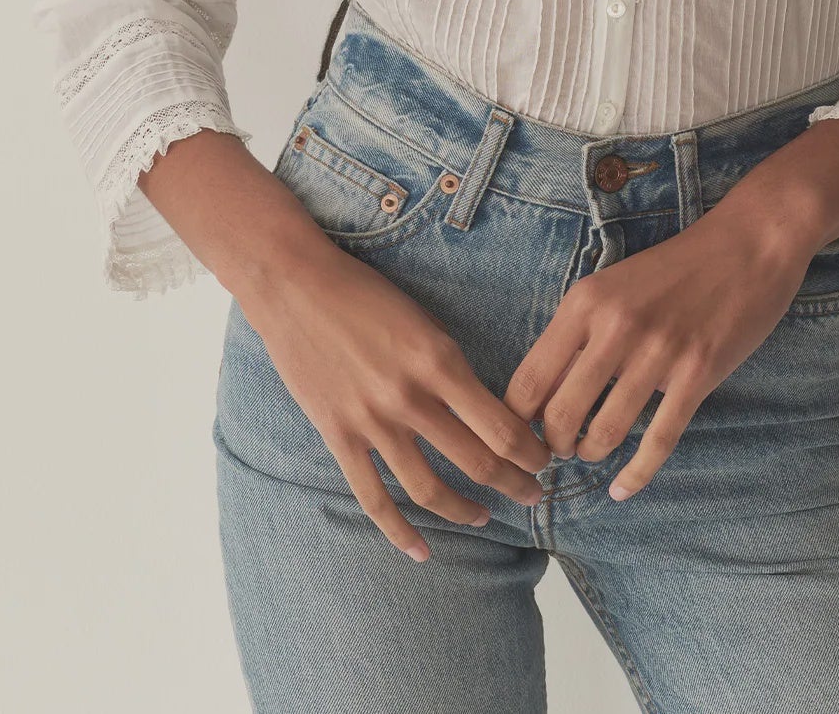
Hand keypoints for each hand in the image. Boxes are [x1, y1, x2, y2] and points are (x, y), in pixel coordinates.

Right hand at [243, 236, 551, 561]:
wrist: (296, 287)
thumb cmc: (364, 294)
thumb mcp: (424, 320)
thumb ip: (450, 366)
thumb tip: (487, 409)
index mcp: (440, 360)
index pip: (502, 426)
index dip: (530, 453)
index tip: (543, 460)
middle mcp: (411, 397)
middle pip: (478, 461)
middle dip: (515, 484)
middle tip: (534, 495)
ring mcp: (373, 422)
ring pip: (431, 489)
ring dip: (467, 511)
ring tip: (487, 517)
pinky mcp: (339, 436)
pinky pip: (374, 498)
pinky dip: (400, 533)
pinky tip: (423, 552)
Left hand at [501, 203, 813, 501]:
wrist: (747, 245)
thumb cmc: (675, 268)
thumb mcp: (612, 284)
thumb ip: (579, 330)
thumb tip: (542, 390)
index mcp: (585, 302)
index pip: (529, 379)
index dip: (518, 421)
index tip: (523, 435)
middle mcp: (615, 327)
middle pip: (560, 414)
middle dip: (553, 446)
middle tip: (559, 450)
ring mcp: (658, 353)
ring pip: (605, 432)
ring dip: (591, 453)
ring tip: (591, 452)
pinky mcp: (697, 374)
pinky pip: (657, 441)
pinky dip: (635, 476)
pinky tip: (622, 490)